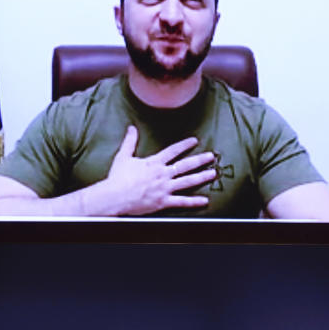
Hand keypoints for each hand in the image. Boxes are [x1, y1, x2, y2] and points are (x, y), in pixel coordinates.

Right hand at [92, 128, 214, 214]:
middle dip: (200, 160)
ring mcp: (165, 188)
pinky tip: (204, 201)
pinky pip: (181, 202)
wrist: (115, 195)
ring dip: (202, 177)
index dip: (185, 145)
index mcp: (154, 163)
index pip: (173, 151)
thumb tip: (131, 128)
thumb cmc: (118, 178)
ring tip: (213, 173)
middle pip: (185, 165)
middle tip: (211, 156)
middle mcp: (163, 174)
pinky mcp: (163, 201)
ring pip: (188, 181)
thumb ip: (130, 141)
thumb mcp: (123, 156)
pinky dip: (194, 202)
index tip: (195, 141)